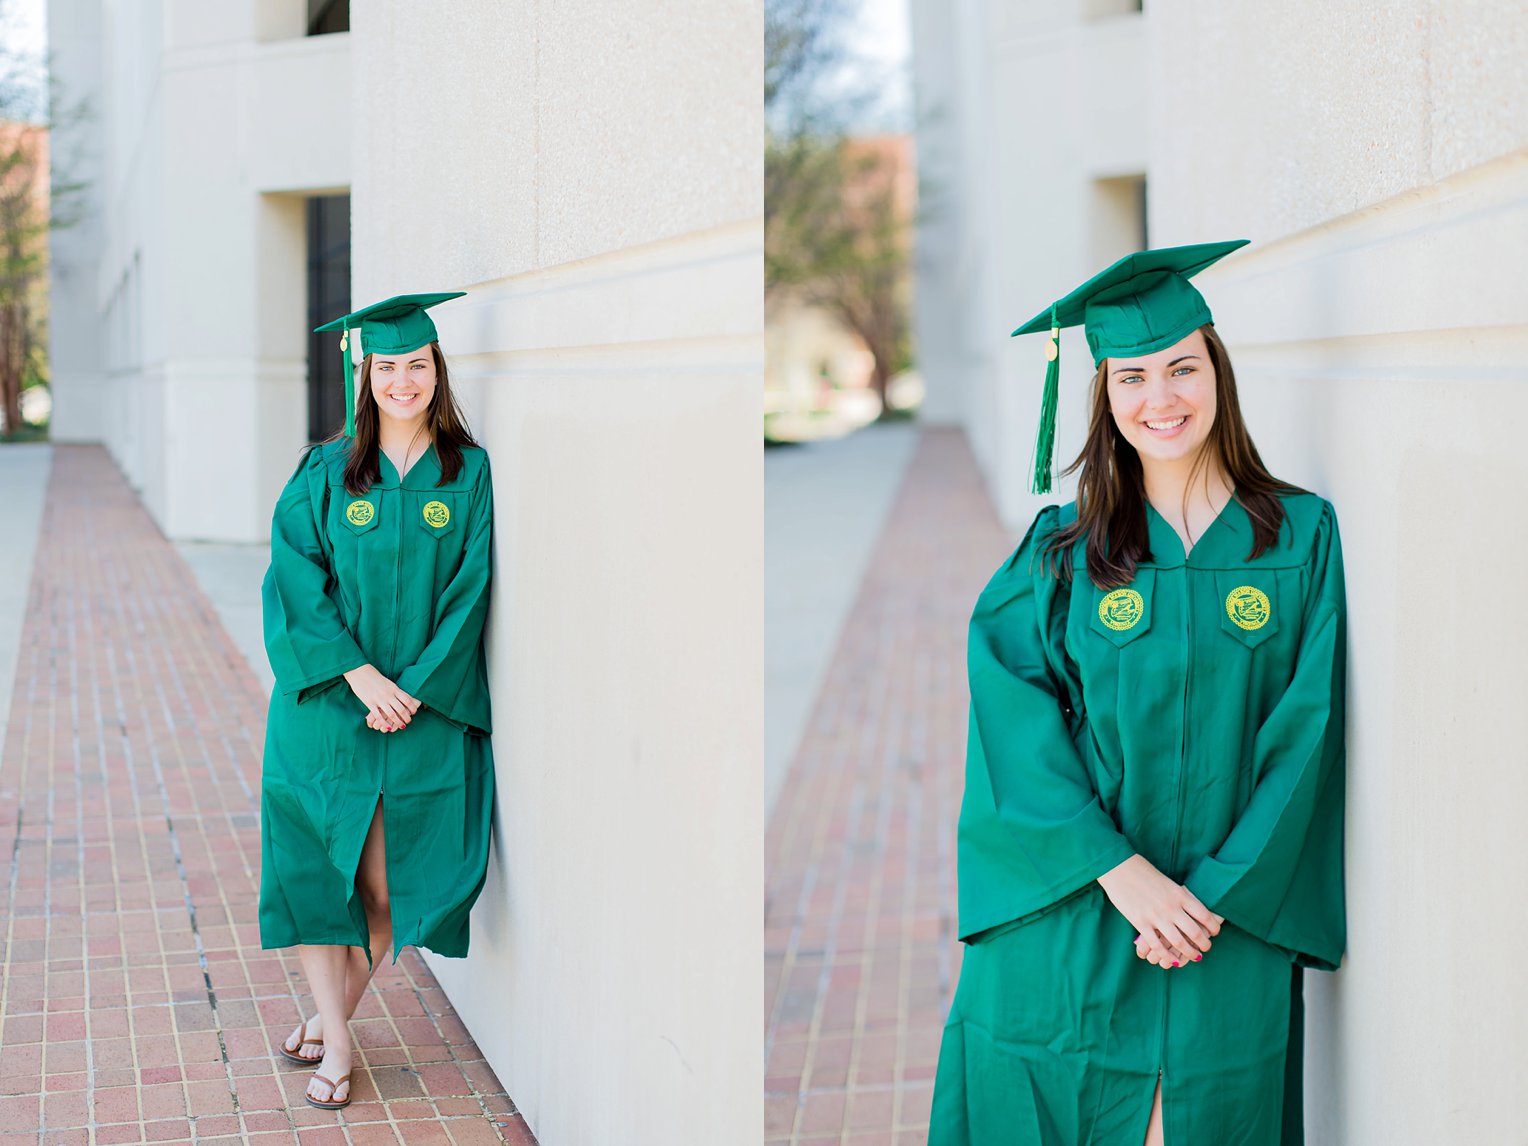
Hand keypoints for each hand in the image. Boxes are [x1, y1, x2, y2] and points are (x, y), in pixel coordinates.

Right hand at [343, 664, 420, 732]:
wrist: (360, 672)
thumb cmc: (375, 677)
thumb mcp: (388, 682)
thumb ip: (395, 691)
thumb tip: (404, 698)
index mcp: (394, 688)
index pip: (407, 700)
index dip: (412, 708)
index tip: (414, 713)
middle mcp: (388, 694)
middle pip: (401, 709)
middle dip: (406, 717)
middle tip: (408, 722)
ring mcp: (379, 699)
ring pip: (392, 714)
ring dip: (398, 722)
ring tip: (401, 726)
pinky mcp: (370, 703)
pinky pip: (379, 716)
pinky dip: (384, 723)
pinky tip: (388, 727)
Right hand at [1096, 854, 1222, 969]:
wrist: (1119, 867)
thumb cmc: (1143, 872)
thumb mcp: (1167, 881)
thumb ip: (1179, 896)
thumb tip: (1191, 909)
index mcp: (1180, 895)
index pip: (1204, 915)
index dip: (1213, 927)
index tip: (1215, 932)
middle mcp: (1171, 907)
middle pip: (1195, 932)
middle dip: (1204, 944)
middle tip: (1206, 948)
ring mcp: (1156, 916)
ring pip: (1178, 942)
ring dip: (1189, 953)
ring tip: (1194, 957)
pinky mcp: (1141, 923)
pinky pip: (1157, 946)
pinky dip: (1166, 956)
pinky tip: (1171, 960)